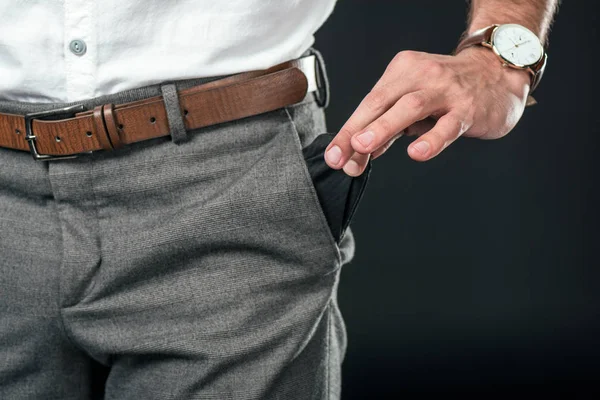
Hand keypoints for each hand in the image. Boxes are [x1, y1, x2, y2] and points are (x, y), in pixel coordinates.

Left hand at [324, 46, 531, 175]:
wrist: (499, 73)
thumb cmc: (448, 91)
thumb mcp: (413, 103)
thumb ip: (386, 127)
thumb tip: (356, 152)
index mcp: (402, 71)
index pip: (370, 103)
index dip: (349, 130)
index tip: (335, 154)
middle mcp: (421, 75)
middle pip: (382, 102)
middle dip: (357, 130)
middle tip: (341, 155)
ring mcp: (446, 91)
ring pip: (410, 107)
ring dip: (384, 128)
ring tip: (364, 147)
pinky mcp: (469, 109)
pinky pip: (448, 125)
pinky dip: (431, 139)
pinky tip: (416, 152)